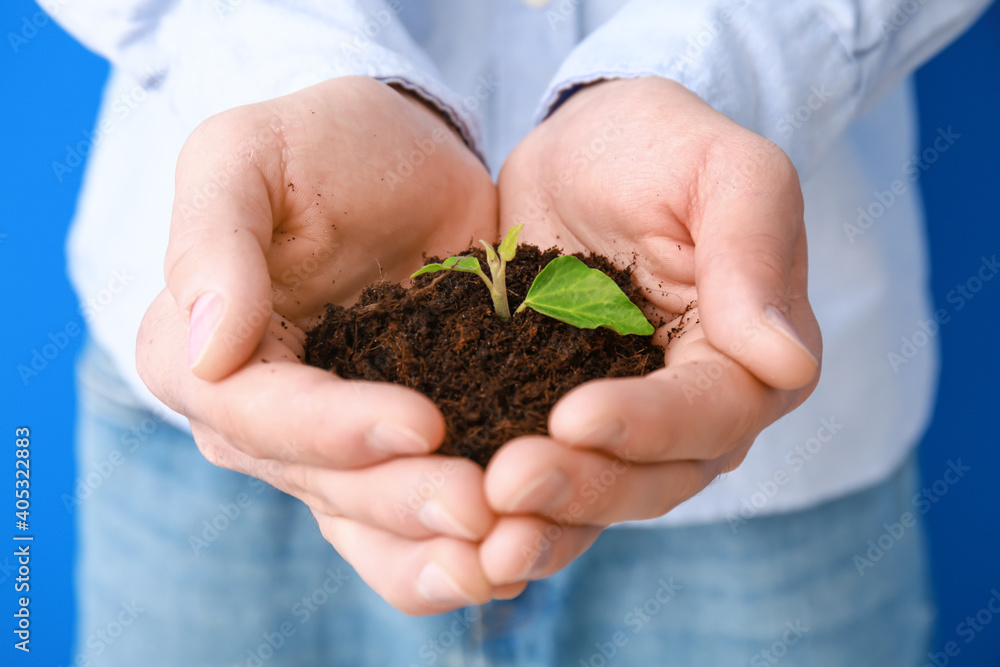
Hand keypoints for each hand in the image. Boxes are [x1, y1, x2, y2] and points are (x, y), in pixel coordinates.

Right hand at [136, 77, 522, 613]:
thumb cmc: (317, 145)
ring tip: (510, 553)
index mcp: (199, 357)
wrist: (400, 158)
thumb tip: (207, 352)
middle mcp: (257, 421)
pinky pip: (417, 520)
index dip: (335, 431)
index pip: (259, 415)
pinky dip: (462, 549)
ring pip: (373, 524)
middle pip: (326, 485)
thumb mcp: (245, 157)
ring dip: (437, 551)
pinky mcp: (397, 450)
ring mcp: (329, 446)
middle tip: (487, 508)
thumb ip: (212, 242)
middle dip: (404, 502)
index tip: (423, 424)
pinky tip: (518, 555)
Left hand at [479, 77, 821, 583]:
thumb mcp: (720, 169)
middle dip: (585, 486)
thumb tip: (784, 361)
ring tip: (482, 532)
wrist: (583, 151)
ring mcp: (628, 426)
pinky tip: (463, 528)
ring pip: (600, 497)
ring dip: (546, 522)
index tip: (574, 416)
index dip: (648, 424)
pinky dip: (512, 512)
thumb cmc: (660, 146)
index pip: (712, 410)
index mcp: (751, 355)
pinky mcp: (561, 421)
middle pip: (655, 477)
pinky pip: (548, 477)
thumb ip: (754, 251)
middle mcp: (699, 410)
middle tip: (507, 484)